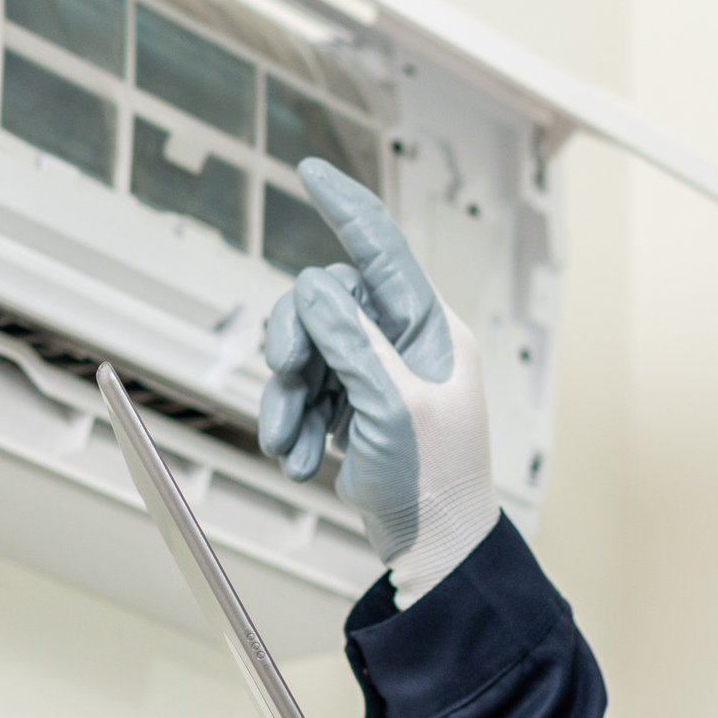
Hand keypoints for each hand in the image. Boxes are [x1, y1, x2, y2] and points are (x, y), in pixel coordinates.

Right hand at [259, 159, 498, 609]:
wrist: (434, 546)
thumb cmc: (434, 480)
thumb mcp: (393, 406)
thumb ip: (352, 341)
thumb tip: (316, 286)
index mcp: (429, 329)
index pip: (381, 250)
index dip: (344, 208)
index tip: (308, 171)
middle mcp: (403, 343)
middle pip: (323, 306)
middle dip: (293, 343)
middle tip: (282, 373)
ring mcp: (377, 376)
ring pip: (305, 354)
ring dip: (287, 400)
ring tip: (290, 448)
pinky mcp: (354, 408)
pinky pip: (305, 394)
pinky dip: (293, 424)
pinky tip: (301, 459)